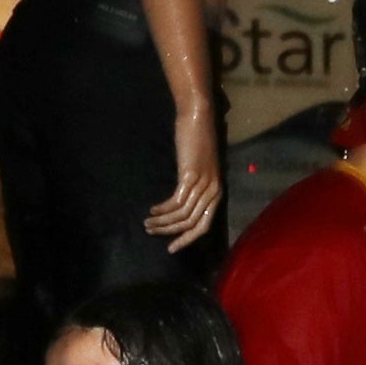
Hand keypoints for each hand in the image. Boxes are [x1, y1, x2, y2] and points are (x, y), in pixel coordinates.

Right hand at [147, 109, 221, 251]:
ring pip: (182, 215)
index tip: (171, 247)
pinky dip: (163, 209)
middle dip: (171, 233)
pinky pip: (176, 202)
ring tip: (147, 223)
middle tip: (152, 233)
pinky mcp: (190, 176)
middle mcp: (213, 192)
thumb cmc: (198, 140)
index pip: (204, 226)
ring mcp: (203, 185)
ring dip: (163, 222)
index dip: (187, 239)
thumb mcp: (200, 168)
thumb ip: (196, 185)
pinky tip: (153, 210)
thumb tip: (184, 201)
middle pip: (192, 224)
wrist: (199, 118)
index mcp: (217, 192)